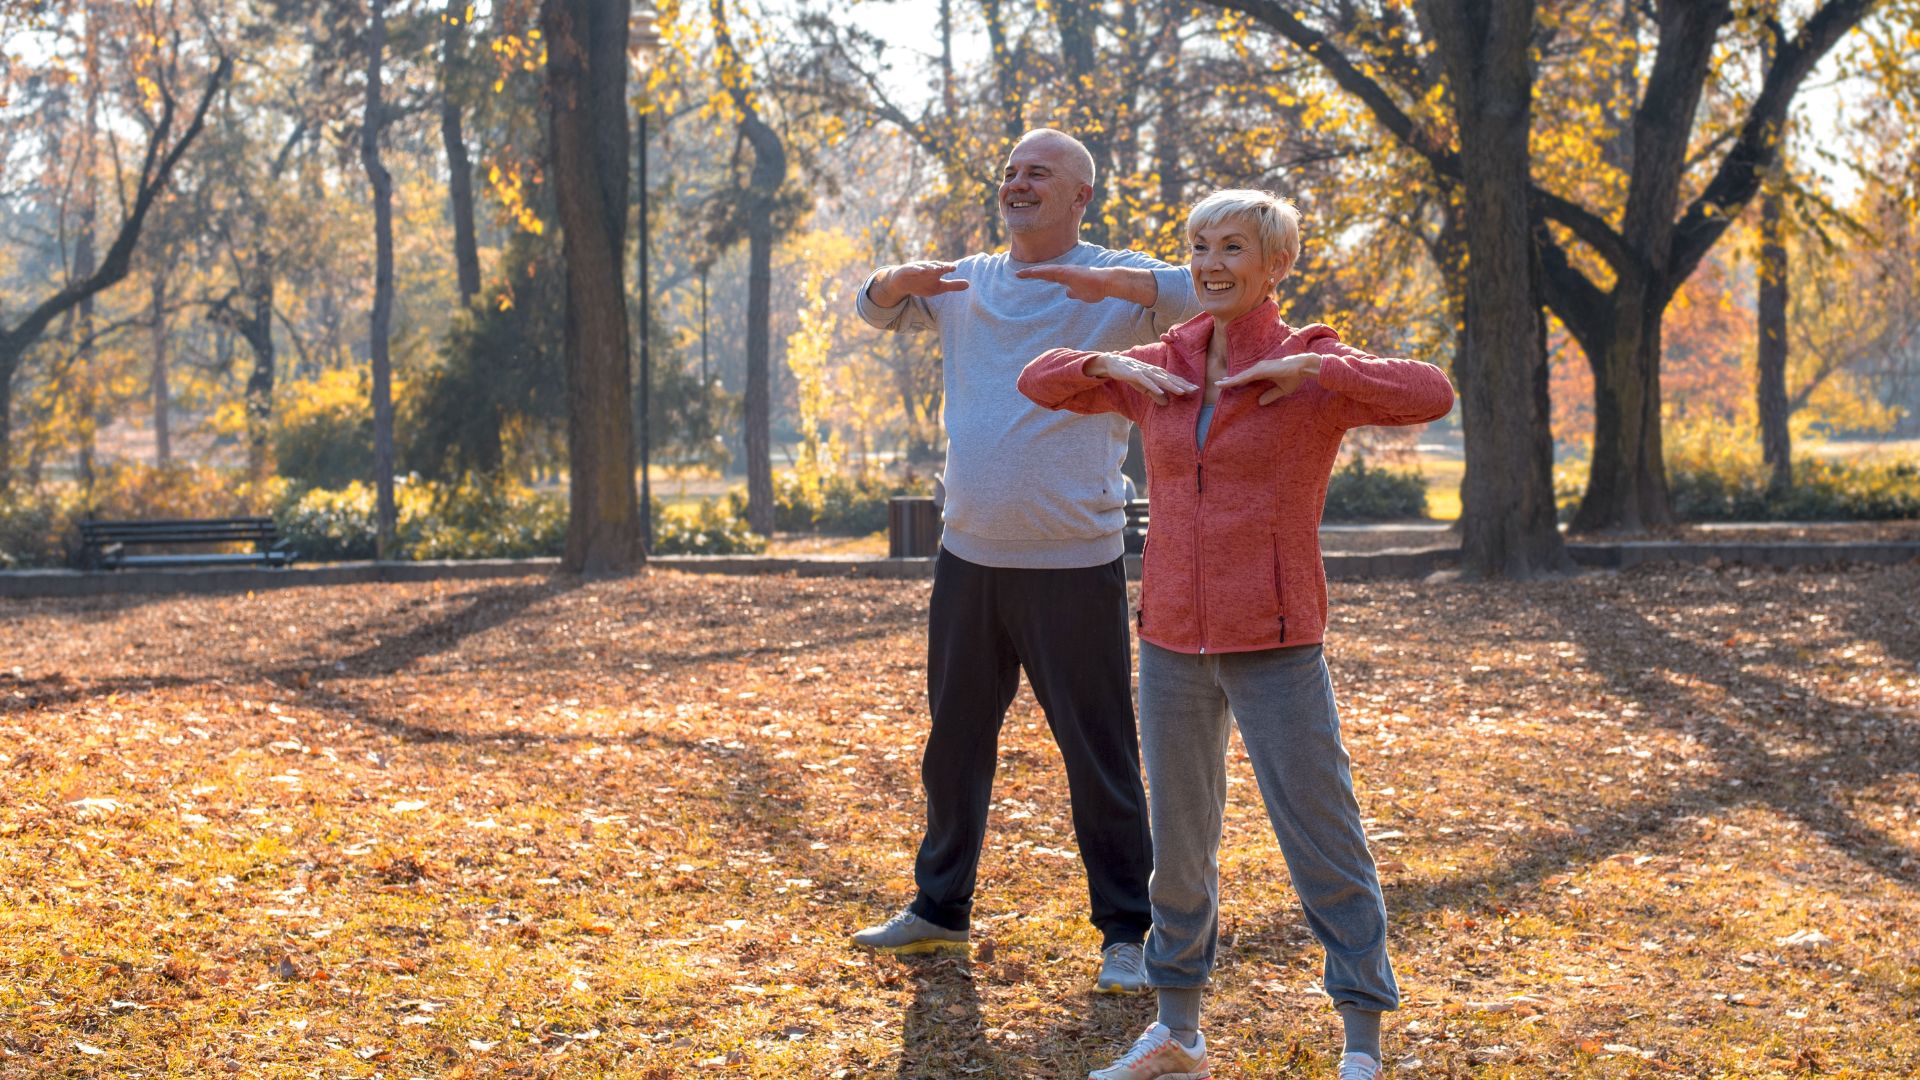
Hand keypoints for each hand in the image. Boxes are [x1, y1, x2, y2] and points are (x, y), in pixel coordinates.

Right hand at [877, 261, 968, 302]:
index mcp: (935, 271)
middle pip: (935, 265)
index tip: (955, 268)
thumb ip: (953, 285)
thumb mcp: (939, 287)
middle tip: (947, 267)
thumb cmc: (922, 284)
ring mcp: (917, 268)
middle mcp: (927, 267)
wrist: (902, 283)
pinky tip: (921, 271)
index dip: (948, 267)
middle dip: (941, 266)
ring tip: (936, 269)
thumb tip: (969, 284)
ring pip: (924, 267)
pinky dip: (917, 270)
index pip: (943, 268)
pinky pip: (913, 269)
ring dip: (930, 267)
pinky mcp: (907, 270)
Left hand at [1014, 264, 1153, 304]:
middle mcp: (1065, 272)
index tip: (1027, 277)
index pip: (1049, 277)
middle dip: (1031, 273)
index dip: (1038, 276)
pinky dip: (1042, 272)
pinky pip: (1052, 272)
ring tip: (1020, 274)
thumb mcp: (1081, 294)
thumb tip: (1067, 293)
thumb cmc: (1097, 288)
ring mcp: (1067, 271)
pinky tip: (1033, 273)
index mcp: (1067, 278)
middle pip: (1045, 273)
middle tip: (1018, 274)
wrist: (1107, 283)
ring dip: (1033, 273)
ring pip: (1046, 271)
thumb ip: (1073, 293)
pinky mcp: (1069, 272)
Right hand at [1086, 353, 1196, 405]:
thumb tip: (1167, 403)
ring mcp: (1144, 371)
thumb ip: (1155, 394)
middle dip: (1183, 384)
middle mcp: (1153, 371)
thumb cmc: (1130, 374)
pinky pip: (1145, 381)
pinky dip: (1153, 386)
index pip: (1173, 379)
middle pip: (1170, 378)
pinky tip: (1160, 391)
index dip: (1184, 384)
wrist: (1113, 363)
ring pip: (1160, 380)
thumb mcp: (1144, 387)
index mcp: (1156, 373)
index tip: (1196, 389)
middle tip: (1195, 390)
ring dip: (1171, 386)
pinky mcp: (1135, 374)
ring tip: (1182, 392)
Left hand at [1216, 353, 1325, 404]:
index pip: (1246, 378)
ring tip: (1218, 385)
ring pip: (1241, 376)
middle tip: (1218, 384)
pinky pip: (1245, 376)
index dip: (1237, 381)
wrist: (1303, 367)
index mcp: (1263, 372)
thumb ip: (1271, 395)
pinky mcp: (1261, 370)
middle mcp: (1259, 368)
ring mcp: (1259, 368)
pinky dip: (1235, 380)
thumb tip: (1260, 402)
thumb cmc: (1294, 376)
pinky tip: (1227, 383)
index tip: (1227, 384)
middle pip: (1241, 376)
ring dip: (1229, 381)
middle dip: (1230, 380)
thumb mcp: (1281, 389)